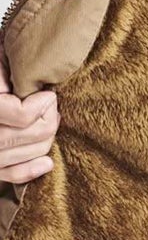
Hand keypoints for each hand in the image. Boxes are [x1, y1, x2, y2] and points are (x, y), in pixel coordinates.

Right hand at [0, 38, 58, 186]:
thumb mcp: (0, 64)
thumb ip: (12, 75)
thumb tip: (34, 84)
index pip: (24, 116)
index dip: (43, 104)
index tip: (47, 94)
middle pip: (32, 135)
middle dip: (50, 120)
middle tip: (52, 108)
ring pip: (27, 155)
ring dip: (46, 139)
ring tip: (48, 122)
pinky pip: (11, 175)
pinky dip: (31, 169)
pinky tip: (46, 162)